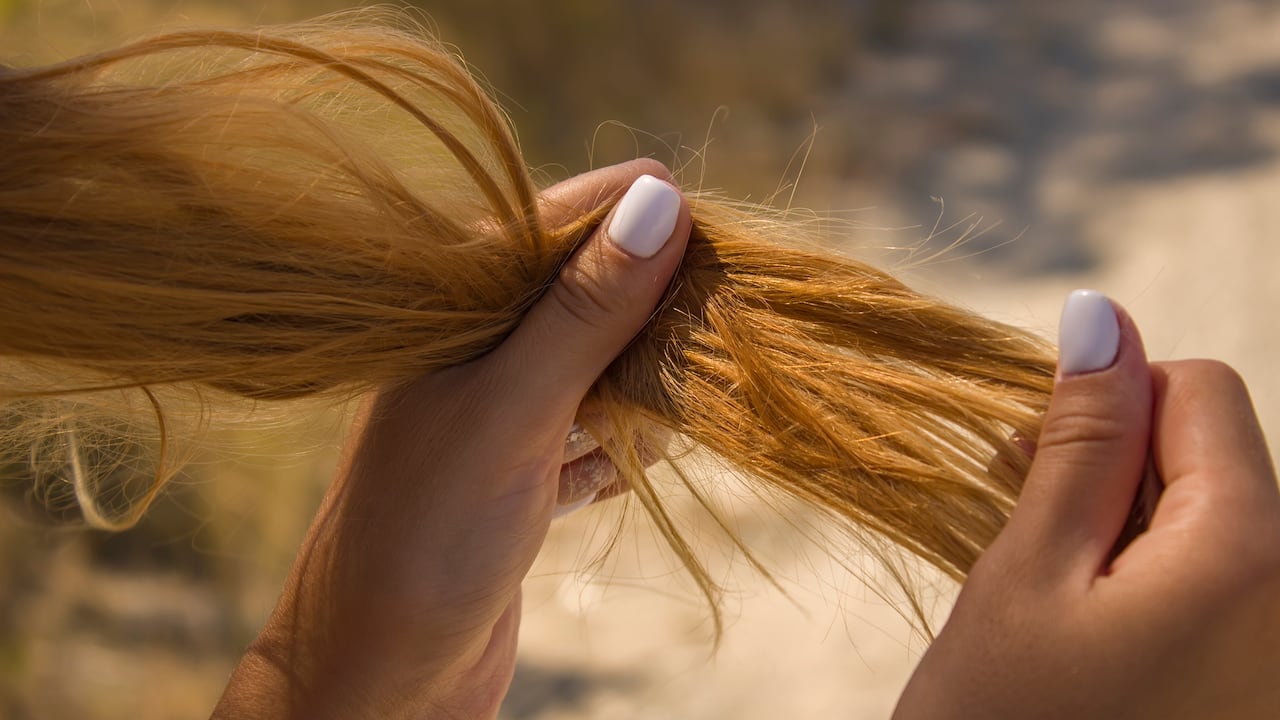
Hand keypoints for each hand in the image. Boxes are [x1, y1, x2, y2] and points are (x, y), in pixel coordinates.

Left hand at [212, 159, 691, 719]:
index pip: (557, 223)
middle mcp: (473, 349)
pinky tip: (637, 463)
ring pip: (598, 366)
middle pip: (589, 293)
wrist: (379, 679)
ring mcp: (498, 412)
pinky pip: (593, 434)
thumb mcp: (512, 410)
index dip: (638, 221)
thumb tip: (661, 198)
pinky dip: (622, 447)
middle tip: (711, 330)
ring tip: (676, 406)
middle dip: (653, 311)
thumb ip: (584, 310)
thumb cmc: (425, 536)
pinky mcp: (520, 473)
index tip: (718, 234)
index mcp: (449, 308)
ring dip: (645, 386)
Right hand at [894, 291, 1279, 718]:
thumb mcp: (1027, 574)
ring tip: (1050, 595)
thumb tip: (1102, 315)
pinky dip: (1147, 584)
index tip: (1034, 464)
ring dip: (1123, 530)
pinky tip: (1086, 631)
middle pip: (1215, 457)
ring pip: (1211, 522)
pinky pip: (1218, 588)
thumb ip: (1080, 441)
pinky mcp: (1255, 683)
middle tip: (1026, 533)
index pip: (1201, 390)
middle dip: (1116, 471)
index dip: (1109, 405)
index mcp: (1252, 554)